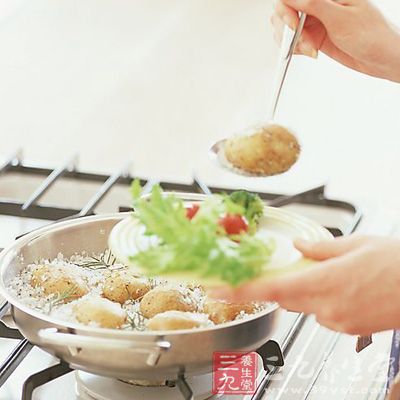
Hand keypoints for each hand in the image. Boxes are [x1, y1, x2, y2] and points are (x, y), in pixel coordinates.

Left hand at [211, 235, 399, 335]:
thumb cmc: (397, 263)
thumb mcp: (356, 245)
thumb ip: (320, 248)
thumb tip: (298, 245)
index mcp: (324, 281)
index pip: (271, 288)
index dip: (240, 289)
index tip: (217, 288)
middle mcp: (327, 306)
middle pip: (286, 295)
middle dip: (285, 281)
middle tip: (296, 265)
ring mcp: (337, 321)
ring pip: (303, 304)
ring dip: (306, 288)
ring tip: (334, 273)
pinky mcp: (347, 329)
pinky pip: (321, 313)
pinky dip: (321, 299)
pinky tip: (343, 287)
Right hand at [271, 0, 399, 81]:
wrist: (381, 57)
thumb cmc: (371, 35)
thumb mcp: (341, 18)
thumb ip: (314, 5)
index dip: (287, 10)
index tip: (293, 26)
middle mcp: (319, 5)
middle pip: (286, 10)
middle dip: (288, 29)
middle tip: (301, 41)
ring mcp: (316, 21)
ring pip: (288, 27)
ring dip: (293, 42)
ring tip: (310, 50)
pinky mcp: (315, 36)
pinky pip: (295, 41)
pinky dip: (297, 49)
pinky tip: (310, 53)